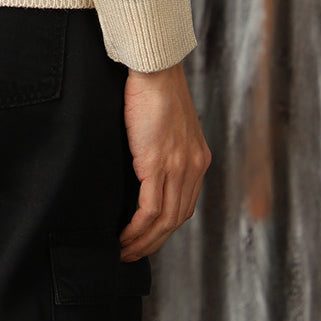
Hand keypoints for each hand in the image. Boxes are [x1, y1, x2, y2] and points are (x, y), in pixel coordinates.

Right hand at [119, 61, 209, 261]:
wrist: (154, 66)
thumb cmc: (154, 86)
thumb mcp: (167, 122)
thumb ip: (164, 146)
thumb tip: (145, 161)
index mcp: (197, 158)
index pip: (184, 204)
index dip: (166, 227)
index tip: (147, 237)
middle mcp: (192, 167)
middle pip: (176, 219)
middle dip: (155, 242)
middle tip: (133, 254)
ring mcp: (177, 167)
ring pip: (164, 221)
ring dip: (143, 242)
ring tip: (123, 250)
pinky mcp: (157, 164)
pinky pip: (149, 209)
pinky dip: (136, 228)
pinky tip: (123, 236)